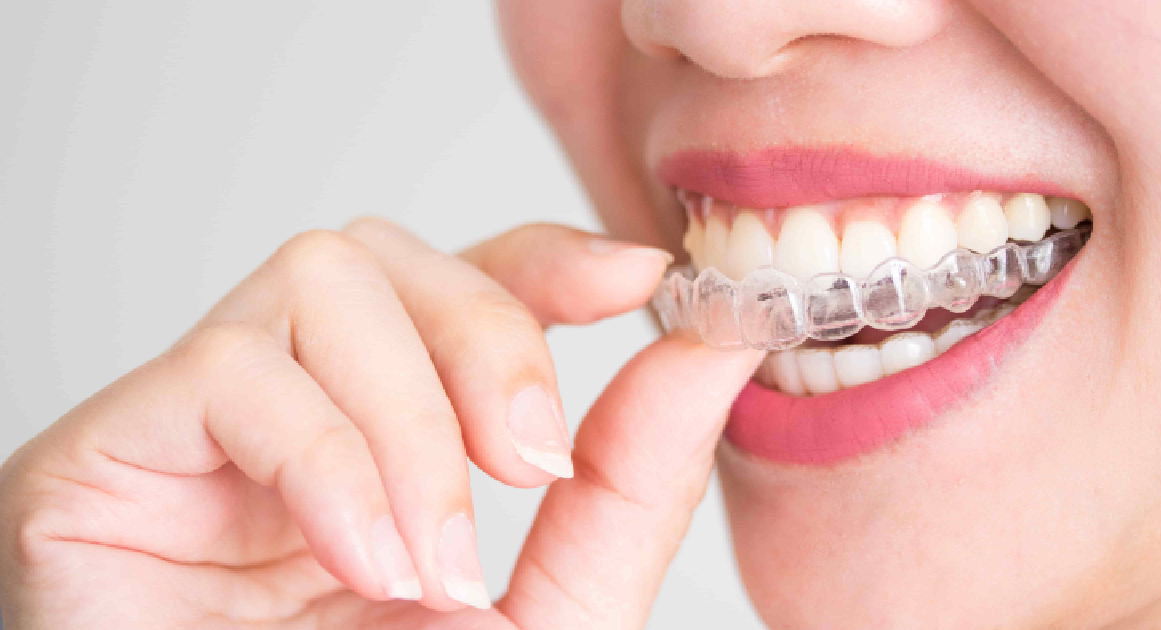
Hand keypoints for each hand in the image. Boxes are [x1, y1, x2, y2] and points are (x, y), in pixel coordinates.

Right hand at [0, 218, 761, 628]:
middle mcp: (293, 414)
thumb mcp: (549, 615)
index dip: (545, 257)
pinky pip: (231, 368)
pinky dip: (327, 458)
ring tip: (425, 558)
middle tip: (527, 467)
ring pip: (322, 281)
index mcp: (386, 443)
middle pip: (393, 257)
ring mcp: (200, 428)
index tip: (639, 275)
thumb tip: (710, 351)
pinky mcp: (110, 452)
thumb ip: (626, 487)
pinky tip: (359, 557)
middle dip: (489, 338)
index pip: (455, 284)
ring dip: (410, 417)